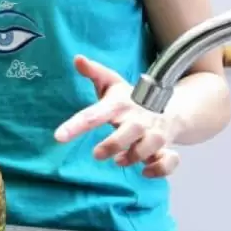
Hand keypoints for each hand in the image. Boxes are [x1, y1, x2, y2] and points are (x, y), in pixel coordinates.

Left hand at [54, 55, 181, 178]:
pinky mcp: (167, 147)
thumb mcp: (112, 84)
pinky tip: (146, 172)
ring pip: (150, 146)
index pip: (95, 114)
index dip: (76, 126)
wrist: (171, 107)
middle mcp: (138, 118)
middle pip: (129, 131)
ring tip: (119, 160)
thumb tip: (77, 58)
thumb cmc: (131, 98)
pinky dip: (161, 169)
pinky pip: (170, 160)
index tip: (58, 137)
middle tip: (96, 154)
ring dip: (134, 157)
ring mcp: (155, 133)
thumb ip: (94, 73)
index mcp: (119, 104)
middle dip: (113, 144)